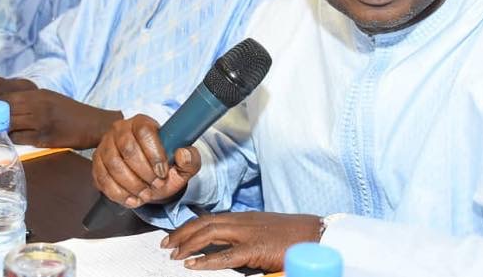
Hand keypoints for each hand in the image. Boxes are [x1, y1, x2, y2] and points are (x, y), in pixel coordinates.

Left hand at [0, 89, 121, 149]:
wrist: (94, 123)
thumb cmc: (70, 112)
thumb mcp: (49, 99)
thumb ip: (29, 101)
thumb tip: (4, 106)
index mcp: (38, 94)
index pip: (6, 95)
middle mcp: (38, 105)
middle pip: (4, 108)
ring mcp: (41, 122)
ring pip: (10, 123)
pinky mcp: (45, 138)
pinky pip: (21, 139)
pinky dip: (10, 140)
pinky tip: (4, 142)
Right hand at [92, 115, 200, 208]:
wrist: (144, 175)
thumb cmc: (162, 166)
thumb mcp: (181, 165)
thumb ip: (190, 159)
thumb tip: (183, 153)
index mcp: (142, 123)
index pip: (144, 131)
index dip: (154, 153)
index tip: (163, 172)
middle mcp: (120, 130)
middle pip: (128, 149)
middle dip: (144, 173)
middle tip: (156, 186)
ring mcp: (105, 146)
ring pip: (114, 165)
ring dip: (131, 185)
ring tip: (145, 194)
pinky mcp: (96, 164)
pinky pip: (102, 179)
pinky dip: (118, 193)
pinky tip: (132, 199)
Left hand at [162, 212, 322, 271]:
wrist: (317, 235)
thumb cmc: (293, 237)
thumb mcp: (264, 232)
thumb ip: (245, 238)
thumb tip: (226, 250)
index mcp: (244, 217)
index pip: (210, 218)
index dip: (189, 226)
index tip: (175, 236)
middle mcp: (243, 221)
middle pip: (204, 223)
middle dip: (182, 233)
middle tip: (166, 245)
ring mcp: (248, 233)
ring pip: (209, 233)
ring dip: (188, 243)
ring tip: (173, 254)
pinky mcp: (256, 249)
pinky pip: (225, 255)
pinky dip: (206, 260)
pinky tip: (192, 265)